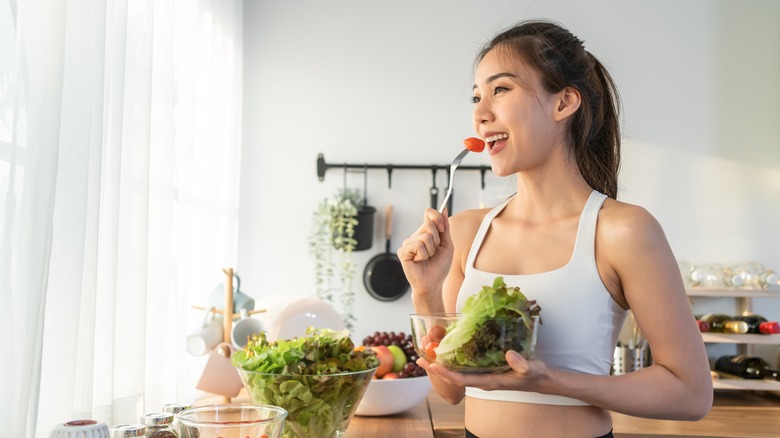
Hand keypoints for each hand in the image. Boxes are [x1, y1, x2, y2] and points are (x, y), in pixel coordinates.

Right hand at [396, 208, 453, 297]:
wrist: (433, 283)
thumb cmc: (439, 267)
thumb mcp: (447, 245)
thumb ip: (445, 228)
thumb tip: (445, 209)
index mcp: (425, 232)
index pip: (429, 213)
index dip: (437, 217)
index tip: (442, 229)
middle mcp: (415, 235)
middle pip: (429, 225)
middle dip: (437, 240)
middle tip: (434, 252)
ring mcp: (408, 243)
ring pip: (425, 237)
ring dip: (431, 251)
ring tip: (427, 258)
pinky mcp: (402, 251)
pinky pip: (418, 246)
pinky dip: (423, 255)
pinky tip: (419, 261)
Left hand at [418, 350, 549, 392]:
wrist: (539, 379)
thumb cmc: (534, 374)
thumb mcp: (530, 368)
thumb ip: (521, 363)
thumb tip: (509, 354)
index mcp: (489, 382)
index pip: (462, 380)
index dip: (446, 373)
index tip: (432, 365)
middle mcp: (482, 380)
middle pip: (454, 376)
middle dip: (437, 368)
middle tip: (420, 357)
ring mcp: (482, 375)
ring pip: (458, 371)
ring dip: (442, 363)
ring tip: (427, 353)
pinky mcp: (485, 369)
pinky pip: (465, 366)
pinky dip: (454, 359)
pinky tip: (447, 350)